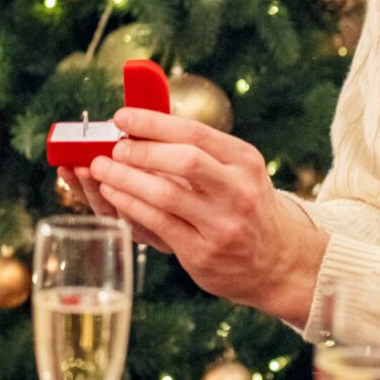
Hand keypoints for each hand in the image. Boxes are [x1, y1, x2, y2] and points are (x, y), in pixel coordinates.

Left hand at [84, 108, 327, 324]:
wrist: (278, 262)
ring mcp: (222, 225)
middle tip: (113, 147)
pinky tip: (113, 195)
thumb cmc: (245, 207)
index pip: (195, 133)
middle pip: (184, 161)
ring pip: (166, 195)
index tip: (122, 117)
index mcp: (245, 161)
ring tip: (101, 169)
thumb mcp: (238, 172)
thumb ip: (200, 152)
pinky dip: (130, 206)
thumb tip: (140, 129)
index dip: (153, 123)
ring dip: (126, 179)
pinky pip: (158, 224)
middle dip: (141, 151)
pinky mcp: (203, 253)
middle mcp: (238, 191)